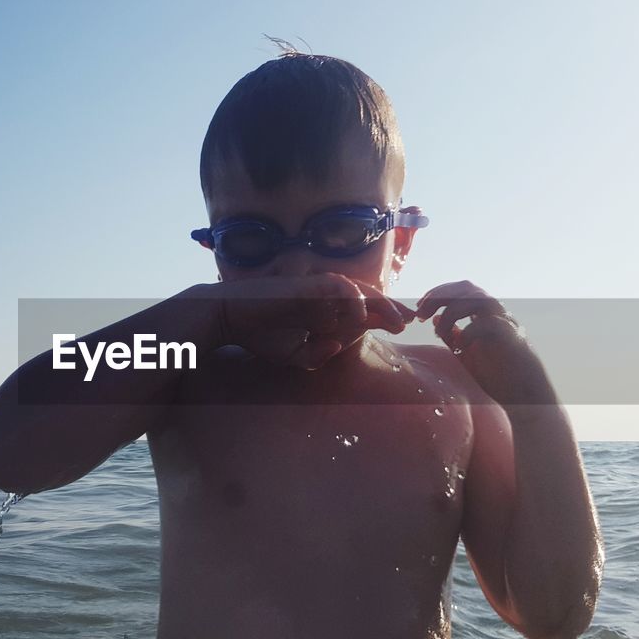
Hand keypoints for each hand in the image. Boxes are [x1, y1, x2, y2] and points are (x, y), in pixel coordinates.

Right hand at [215, 273, 408, 368]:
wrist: (229, 318)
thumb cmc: (260, 335)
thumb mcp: (293, 355)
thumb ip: (316, 355)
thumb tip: (339, 346)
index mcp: (325, 310)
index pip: (362, 312)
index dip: (385, 317)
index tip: (403, 327)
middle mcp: (326, 296)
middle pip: (368, 298)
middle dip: (391, 309)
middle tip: (410, 322)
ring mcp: (317, 287)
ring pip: (358, 289)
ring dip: (380, 304)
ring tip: (396, 320)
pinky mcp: (307, 282)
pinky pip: (338, 286)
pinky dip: (352, 298)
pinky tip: (361, 315)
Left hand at [416, 280, 555, 405]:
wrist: (525, 398)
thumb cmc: (498, 377)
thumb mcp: (466, 355)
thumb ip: (452, 337)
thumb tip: (434, 319)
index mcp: (484, 316)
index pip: (460, 290)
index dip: (437, 293)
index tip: (419, 308)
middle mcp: (496, 315)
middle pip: (467, 288)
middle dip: (439, 296)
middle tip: (421, 312)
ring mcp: (506, 325)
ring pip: (479, 299)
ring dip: (452, 311)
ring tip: (439, 331)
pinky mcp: (513, 340)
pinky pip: (490, 324)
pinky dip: (470, 331)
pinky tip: (460, 346)